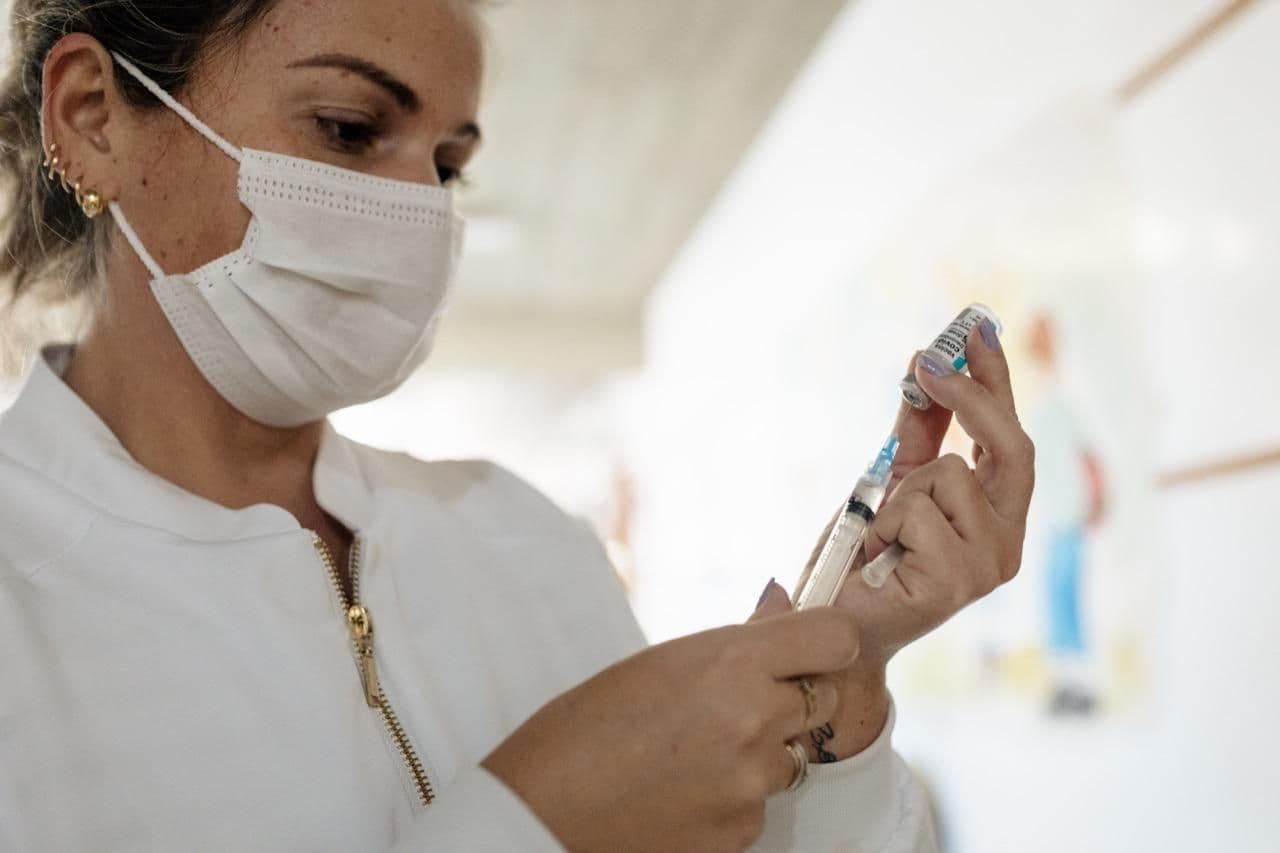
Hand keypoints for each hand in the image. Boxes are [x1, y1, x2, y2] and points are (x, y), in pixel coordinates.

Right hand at [483, 606, 859, 852]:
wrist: (544, 811)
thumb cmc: (585, 727)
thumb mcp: (661, 662)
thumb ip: (737, 639)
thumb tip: (782, 602)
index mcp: (732, 663)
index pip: (836, 639)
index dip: (824, 642)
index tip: (807, 647)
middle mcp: (756, 720)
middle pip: (823, 699)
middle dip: (791, 698)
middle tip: (733, 703)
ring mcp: (753, 784)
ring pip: (791, 757)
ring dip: (760, 752)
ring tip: (693, 754)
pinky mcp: (743, 833)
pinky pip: (761, 804)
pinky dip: (734, 797)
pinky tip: (684, 790)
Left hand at [795, 321, 1034, 759]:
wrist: (829, 625)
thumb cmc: (861, 559)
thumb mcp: (888, 484)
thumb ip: (916, 433)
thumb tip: (927, 367)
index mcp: (996, 515)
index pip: (1009, 438)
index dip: (997, 380)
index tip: (977, 327)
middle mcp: (1007, 540)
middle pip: (1010, 445)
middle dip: (970, 396)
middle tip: (927, 361)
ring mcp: (990, 565)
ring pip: (947, 473)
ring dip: (896, 493)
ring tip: (878, 536)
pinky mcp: (960, 583)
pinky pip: (917, 509)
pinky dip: (881, 523)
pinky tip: (876, 558)